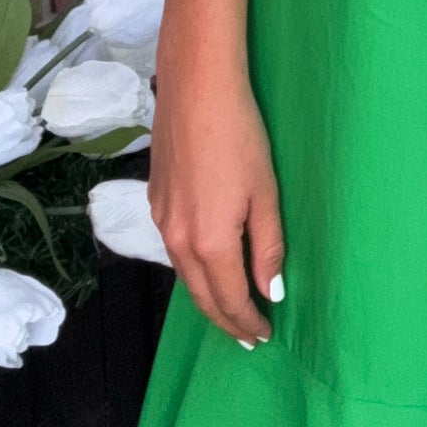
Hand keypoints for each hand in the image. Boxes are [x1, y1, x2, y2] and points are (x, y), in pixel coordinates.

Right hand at [147, 38, 284, 348]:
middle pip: (201, 296)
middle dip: (226, 320)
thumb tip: (271, 291)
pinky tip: (207, 267)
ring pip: (184, 275)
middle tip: (248, 336)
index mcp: (210, 242)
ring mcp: (162, 221)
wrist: (196, 90)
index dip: (248, 322)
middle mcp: (178, 240)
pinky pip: (174, 251)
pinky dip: (193, 271)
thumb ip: (268, 247)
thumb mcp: (266, 194)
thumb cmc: (241, 137)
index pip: (230, 299)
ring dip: (208, 297)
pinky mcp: (155, 201)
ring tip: (230, 310)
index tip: (265, 335)